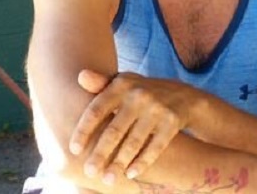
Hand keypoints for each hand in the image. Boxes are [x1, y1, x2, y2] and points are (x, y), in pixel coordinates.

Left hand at [69, 70, 198, 183]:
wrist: (182, 95)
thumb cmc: (141, 93)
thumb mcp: (123, 84)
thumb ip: (101, 83)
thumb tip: (80, 76)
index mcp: (122, 84)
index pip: (98, 108)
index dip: (84, 130)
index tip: (74, 149)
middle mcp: (139, 94)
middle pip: (115, 129)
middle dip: (100, 153)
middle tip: (89, 171)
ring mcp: (157, 108)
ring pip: (134, 141)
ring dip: (119, 163)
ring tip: (107, 179)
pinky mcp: (172, 121)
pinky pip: (155, 147)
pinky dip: (142, 162)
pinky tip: (130, 174)